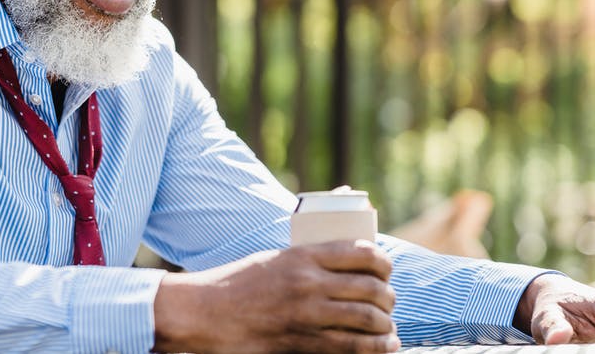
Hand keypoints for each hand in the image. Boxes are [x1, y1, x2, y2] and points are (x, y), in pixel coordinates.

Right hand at [153, 239, 399, 353]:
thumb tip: (347, 250)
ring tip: (388, 328)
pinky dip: (374, 348)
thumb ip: (310, 256)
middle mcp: (309, 282)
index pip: (363, 253)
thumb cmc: (239, 283)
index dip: (384, 264)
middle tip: (388, 302)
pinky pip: (351, 346)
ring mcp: (307, 314)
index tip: (386, 271)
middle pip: (371, 288)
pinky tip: (382, 346)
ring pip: (367, 319)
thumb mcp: (276, 258)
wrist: (206, 312)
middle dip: (388, 298)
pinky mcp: (302, 341)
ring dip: (385, 325)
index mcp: (303, 254)